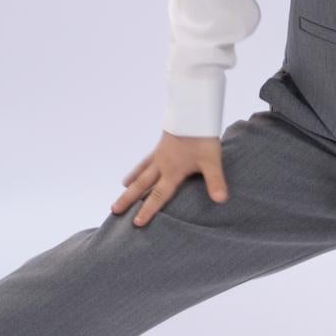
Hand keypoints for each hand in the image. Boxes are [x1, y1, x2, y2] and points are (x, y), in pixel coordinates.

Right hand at [112, 132, 229, 225]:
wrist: (193, 112)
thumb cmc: (202, 137)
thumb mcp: (212, 160)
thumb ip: (215, 181)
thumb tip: (221, 200)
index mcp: (172, 172)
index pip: (158, 195)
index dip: (148, 210)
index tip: (136, 223)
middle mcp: (162, 165)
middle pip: (142, 185)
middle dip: (129, 199)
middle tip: (114, 211)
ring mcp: (159, 155)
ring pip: (141, 173)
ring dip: (130, 184)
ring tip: (121, 191)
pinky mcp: (161, 146)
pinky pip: (145, 162)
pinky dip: (137, 169)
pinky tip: (133, 173)